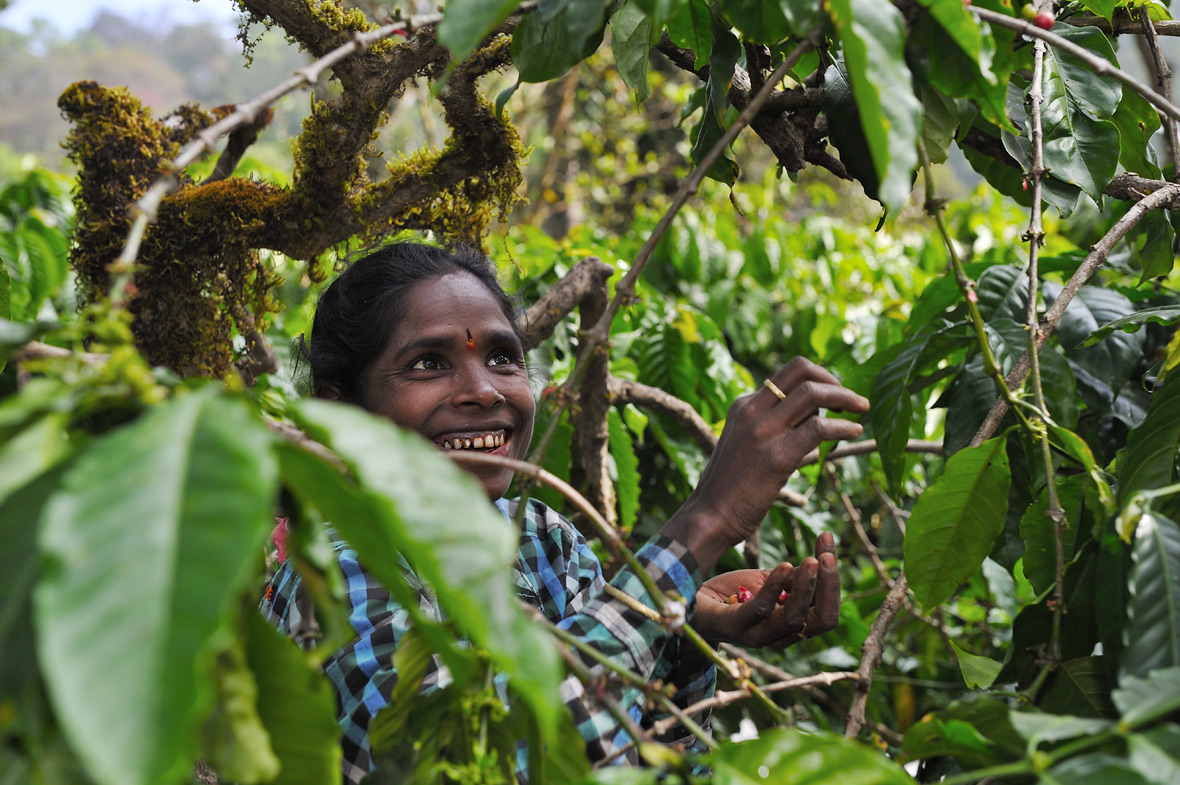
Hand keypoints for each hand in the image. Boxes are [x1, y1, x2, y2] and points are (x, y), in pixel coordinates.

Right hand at [683, 358, 867, 560]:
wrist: (709, 517)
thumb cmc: (731, 488)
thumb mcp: (746, 445)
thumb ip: (774, 428)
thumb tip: (813, 421)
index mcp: (744, 405)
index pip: (788, 372)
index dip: (819, 375)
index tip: (835, 391)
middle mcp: (752, 411)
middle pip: (802, 371)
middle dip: (835, 380)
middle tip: (854, 400)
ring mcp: (763, 432)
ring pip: (814, 394)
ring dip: (846, 398)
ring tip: (862, 411)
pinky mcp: (777, 456)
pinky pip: (820, 428)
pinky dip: (844, 427)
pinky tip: (855, 432)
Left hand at [691, 532, 840, 648]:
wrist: (690, 600)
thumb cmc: (732, 591)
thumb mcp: (768, 581)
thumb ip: (793, 576)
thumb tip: (821, 557)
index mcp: (793, 625)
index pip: (826, 609)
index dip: (833, 580)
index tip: (828, 541)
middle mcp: (780, 635)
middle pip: (821, 620)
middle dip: (829, 587)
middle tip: (828, 556)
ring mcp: (757, 635)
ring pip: (795, 618)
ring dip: (807, 587)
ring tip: (812, 560)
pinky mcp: (734, 626)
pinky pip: (761, 609)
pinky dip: (775, 588)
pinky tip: (784, 566)